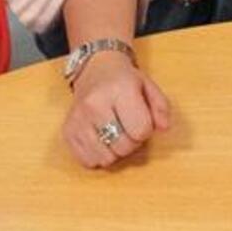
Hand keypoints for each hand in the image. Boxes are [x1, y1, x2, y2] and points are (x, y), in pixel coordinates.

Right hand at [63, 51, 170, 169]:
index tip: (142, 121)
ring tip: (116, 133)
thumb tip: (164, 128)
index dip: (146, 130)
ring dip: (115, 151)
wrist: (95, 68)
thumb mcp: (149, 86)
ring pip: (105, 158)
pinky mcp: (67, 132)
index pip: (140, 130)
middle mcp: (95, 105)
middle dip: (132, 142)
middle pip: (123, 147)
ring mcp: (78, 120)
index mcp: (119, 90)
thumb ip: (161, 107)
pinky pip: (87, 162)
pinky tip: (101, 140)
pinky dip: (98, 156)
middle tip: (129, 128)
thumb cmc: (125, 80)